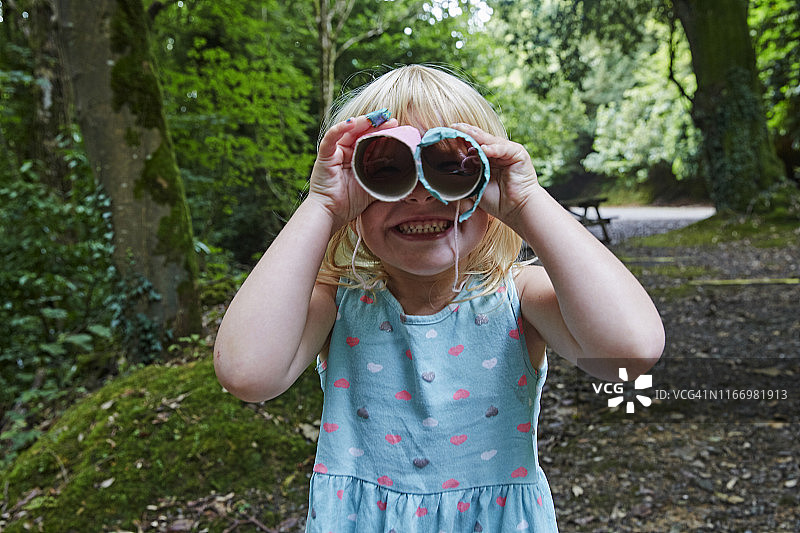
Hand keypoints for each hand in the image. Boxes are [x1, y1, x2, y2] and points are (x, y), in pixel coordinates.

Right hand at [308, 113, 398, 228]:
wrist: (331, 213)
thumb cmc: (349, 204)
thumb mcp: (373, 188)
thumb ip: (386, 180)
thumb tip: (409, 178)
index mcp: (357, 159)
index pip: (371, 140)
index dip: (383, 132)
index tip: (398, 127)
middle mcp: (346, 152)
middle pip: (362, 132)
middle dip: (376, 124)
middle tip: (391, 120)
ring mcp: (335, 152)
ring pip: (349, 131)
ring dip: (362, 122)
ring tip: (376, 118)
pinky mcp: (325, 155)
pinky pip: (331, 137)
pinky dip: (341, 128)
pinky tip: (353, 122)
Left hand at [451, 123, 541, 228]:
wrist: (516, 209)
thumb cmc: (497, 201)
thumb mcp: (476, 186)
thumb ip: (466, 175)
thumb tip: (449, 170)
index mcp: (487, 159)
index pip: (473, 145)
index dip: (461, 140)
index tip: (447, 134)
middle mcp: (497, 153)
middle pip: (480, 139)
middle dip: (466, 133)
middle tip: (453, 127)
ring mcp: (508, 152)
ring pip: (490, 142)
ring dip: (477, 137)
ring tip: (464, 131)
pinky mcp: (518, 154)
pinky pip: (503, 149)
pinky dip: (494, 149)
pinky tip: (483, 149)